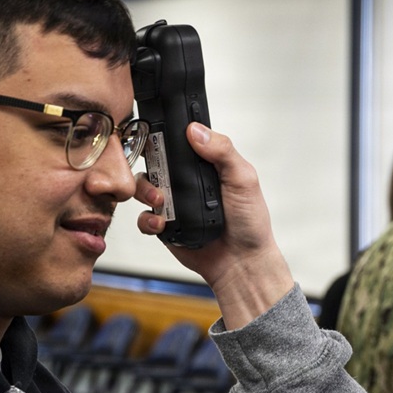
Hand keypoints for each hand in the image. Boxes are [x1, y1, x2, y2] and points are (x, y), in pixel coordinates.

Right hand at [135, 123, 294, 328]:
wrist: (241, 262)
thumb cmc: (249, 222)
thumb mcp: (243, 179)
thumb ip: (223, 152)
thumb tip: (196, 131)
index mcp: (205, 165)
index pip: (179, 142)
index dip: (165, 136)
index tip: (156, 133)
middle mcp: (186, 181)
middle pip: (153, 161)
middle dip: (148, 163)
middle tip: (159, 174)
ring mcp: (173, 203)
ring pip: (143, 187)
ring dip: (145, 191)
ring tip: (159, 201)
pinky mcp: (165, 226)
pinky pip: (143, 218)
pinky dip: (147, 220)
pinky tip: (160, 224)